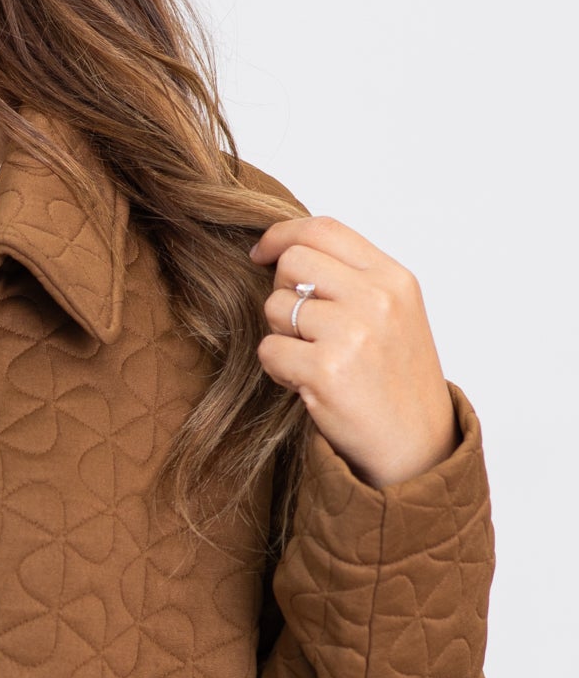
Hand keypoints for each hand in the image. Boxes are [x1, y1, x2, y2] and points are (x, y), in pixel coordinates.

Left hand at [250, 216, 458, 488]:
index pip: (324, 229)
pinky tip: (307, 383)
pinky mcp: (326, 370)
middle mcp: (377, 298)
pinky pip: (269, 351)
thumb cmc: (398, 382)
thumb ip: (352, 280)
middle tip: (300, 328)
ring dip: (282, 336)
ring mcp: (352, 333)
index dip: (282, 235)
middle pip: (293, 263)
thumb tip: (288, 254)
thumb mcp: (394, 314)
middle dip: (282, 293)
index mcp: (394, 279)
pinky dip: (278, 369)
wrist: (418, 447)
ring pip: (276, 308)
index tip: (261, 253)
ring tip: (314, 360)